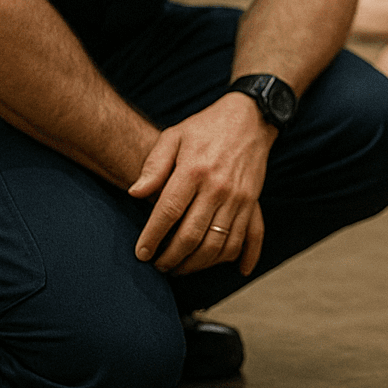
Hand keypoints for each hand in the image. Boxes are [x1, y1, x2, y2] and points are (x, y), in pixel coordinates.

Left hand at [129, 93, 275, 275]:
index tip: (141, 254)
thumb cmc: (206, 127)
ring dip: (197, 263)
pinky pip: (249, 236)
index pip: (168, 213)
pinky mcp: (253, 201)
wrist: (250, 117)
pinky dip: (240, 257)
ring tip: (180, 267)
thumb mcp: (174, 136)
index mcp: (194, 170)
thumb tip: (134, 193)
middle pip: (192, 236)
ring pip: (218, 244)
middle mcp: (218, 188)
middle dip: (171, 258)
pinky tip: (234, 270)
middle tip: (157, 265)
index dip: (152, 237)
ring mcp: (239, 197)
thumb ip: (153, 165)